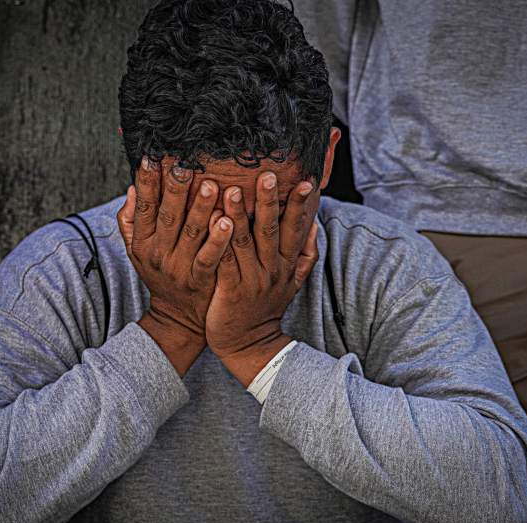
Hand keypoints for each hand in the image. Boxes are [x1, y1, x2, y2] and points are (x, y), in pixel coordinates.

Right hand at [116, 156, 234, 373]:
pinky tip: (228, 221)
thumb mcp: (138, 250)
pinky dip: (218, 240)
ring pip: (191, 233)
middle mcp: (159, 253)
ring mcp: (180, 267)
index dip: (145, 181)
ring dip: (201, 208)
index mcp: (143, 241)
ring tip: (211, 185)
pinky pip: (210, 257)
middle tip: (184, 163)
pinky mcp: (201, 280)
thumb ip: (132, 221)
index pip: (144, 206)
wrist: (177, 317)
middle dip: (175, 189)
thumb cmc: (160, 274)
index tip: (150, 156)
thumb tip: (132, 188)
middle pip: (167, 216)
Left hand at [205, 171, 318, 385]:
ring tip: (232, 190)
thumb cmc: (266, 306)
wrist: (250, 345)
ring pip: (245, 243)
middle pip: (271, 231)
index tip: (305, 181)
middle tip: (267, 174)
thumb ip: (305, 254)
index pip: (295, 229)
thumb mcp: (293, 282)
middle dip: (270, 202)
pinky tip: (211, 222)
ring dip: (239, 216)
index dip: (300, 206)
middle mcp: (272, 270)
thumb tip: (315, 224)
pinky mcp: (230, 290)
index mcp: (286, 265)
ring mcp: (251, 280)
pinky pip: (224, 262)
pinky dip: (219, 242)